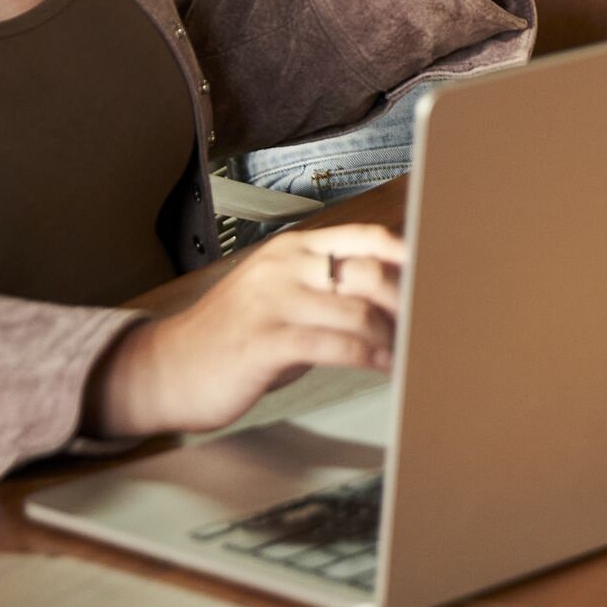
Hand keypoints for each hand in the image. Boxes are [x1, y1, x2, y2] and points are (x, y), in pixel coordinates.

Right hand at [88, 223, 402, 437]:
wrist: (165, 369)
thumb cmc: (233, 336)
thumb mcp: (280, 296)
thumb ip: (328, 288)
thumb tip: (395, 291)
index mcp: (292, 249)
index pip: (364, 237)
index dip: (408, 253)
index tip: (442, 272)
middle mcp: (284, 267)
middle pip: (370, 272)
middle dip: (410, 301)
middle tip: (433, 323)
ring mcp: (273, 301)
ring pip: (358, 311)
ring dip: (394, 336)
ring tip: (410, 352)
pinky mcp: (265, 340)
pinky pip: (335, 344)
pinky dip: (369, 357)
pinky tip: (383, 367)